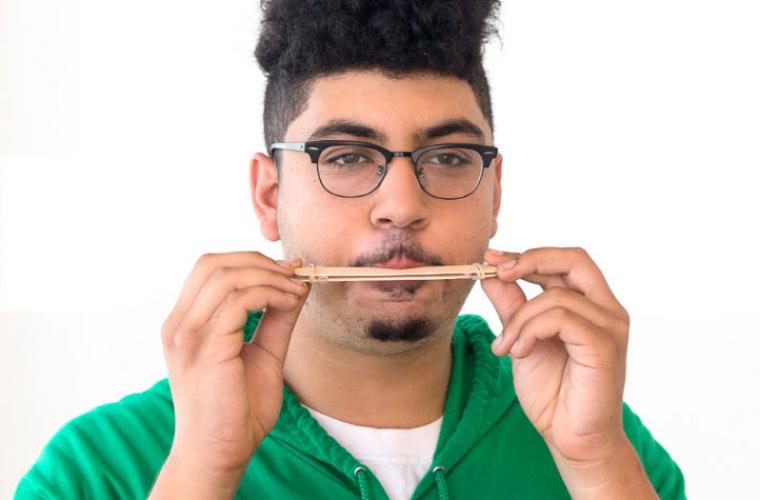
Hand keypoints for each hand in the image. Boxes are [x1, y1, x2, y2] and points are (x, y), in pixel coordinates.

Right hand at [157, 252, 309, 484]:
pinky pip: (236, 302)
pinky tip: (289, 303)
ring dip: (268, 277)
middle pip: (212, 263)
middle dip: (258, 261)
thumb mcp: (263, 353)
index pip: (210, 268)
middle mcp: (179, 325)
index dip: (251, 261)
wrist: (221, 453)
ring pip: (225, 277)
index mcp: (186, 323)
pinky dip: (268, 294)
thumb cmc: (237, 410)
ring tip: (296, 290)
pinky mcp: (205, 349)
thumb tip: (297, 286)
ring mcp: (187, 336)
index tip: (289, 270)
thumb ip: (275, 319)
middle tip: (294, 273)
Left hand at [480, 247, 630, 466]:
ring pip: (556, 296)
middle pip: (574, 259)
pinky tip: (519, 352)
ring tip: (504, 346)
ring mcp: (610, 327)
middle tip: (498, 273)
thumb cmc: (552, 392)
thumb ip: (511, 305)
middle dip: (530, 260)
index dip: (527, 255)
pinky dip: (530, 331)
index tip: (490, 259)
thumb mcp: (521, 339)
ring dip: (519, 318)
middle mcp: (607, 310)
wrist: (571, 438)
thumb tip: (490, 272)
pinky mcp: (604, 347)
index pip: (564, 261)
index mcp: (591, 305)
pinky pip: (561, 319)